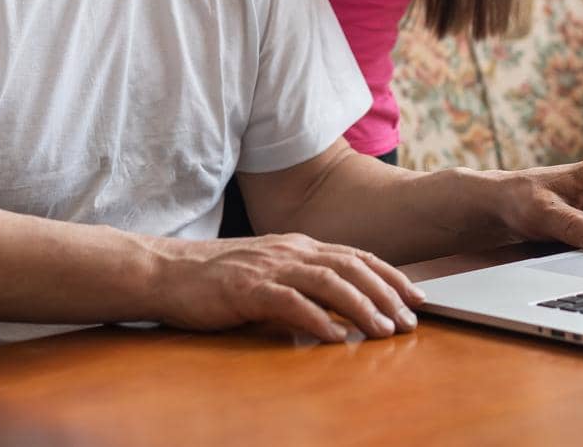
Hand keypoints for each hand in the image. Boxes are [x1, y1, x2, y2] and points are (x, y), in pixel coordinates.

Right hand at [151, 233, 425, 343]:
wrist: (166, 271)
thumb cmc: (216, 278)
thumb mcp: (268, 273)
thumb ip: (302, 283)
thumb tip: (339, 309)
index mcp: (298, 245)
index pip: (355, 257)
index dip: (390, 275)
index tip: (416, 297)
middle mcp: (290, 250)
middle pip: (351, 267)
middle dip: (387, 293)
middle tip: (411, 320)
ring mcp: (269, 267)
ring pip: (328, 281)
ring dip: (361, 306)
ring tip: (383, 330)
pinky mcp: (247, 289)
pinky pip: (290, 302)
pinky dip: (316, 318)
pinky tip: (335, 336)